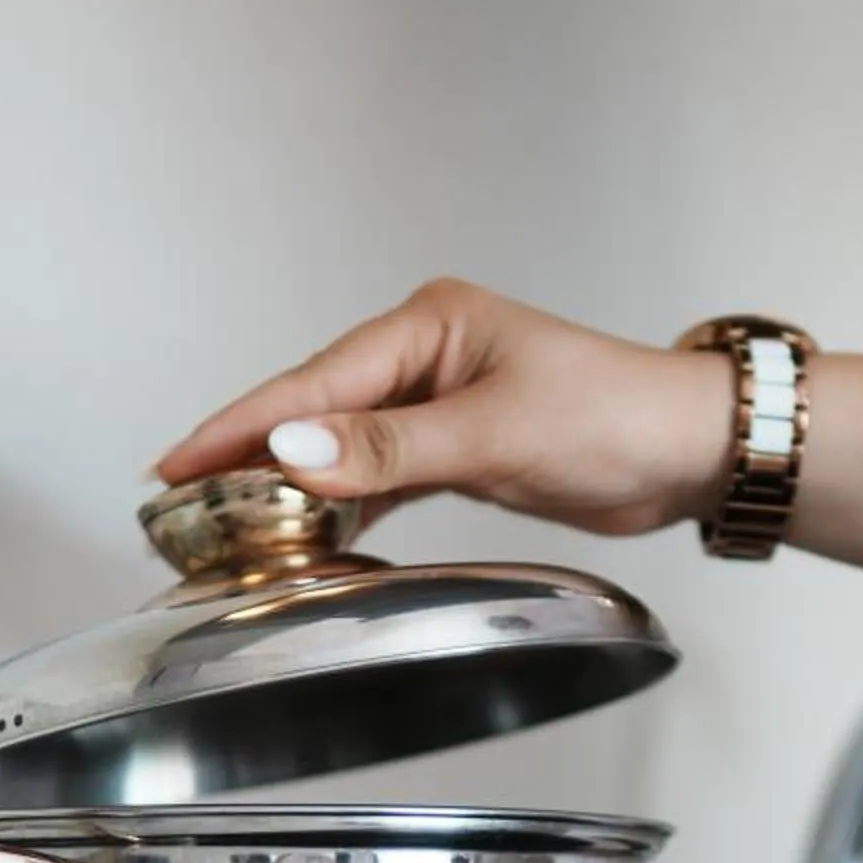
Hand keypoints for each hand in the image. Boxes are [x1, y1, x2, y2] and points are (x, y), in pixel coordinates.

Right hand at [154, 280, 732, 537]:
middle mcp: (425, 357)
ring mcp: (439, 404)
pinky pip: (378, 476)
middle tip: (178, 505)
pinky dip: (342, 505)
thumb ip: (392, 449)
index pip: (311, 383)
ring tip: (225, 527)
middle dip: (247, 458)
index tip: (174, 464)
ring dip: (290, 488)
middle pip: (313, 411)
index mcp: (427, 327)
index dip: (239, 428)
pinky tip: (308, 535)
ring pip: (342, 448)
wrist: (688, 451)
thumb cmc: (615, 417)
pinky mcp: (458, 448)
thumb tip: (298, 454)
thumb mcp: (495, 434)